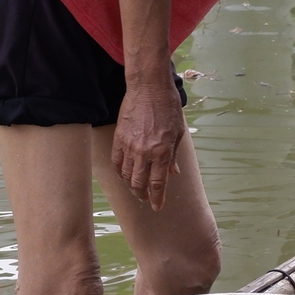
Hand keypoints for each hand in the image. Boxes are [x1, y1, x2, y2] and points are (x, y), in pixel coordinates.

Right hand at [111, 80, 185, 209]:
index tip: (157, 207)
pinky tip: (124, 175)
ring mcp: (129, 146)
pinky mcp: (119, 138)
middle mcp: (145, 152)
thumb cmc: (167, 107)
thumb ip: (173, 155)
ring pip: (127, 175)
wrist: (148, 88)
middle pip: (139, 183)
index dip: (157, 198)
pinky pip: (116, 162)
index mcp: (162, 151)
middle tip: (146, 199)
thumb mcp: (178, 132)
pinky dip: (120, 172)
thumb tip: (173, 173)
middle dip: (142, 195)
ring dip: (131, 185)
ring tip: (136, 188)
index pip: (157, 183)